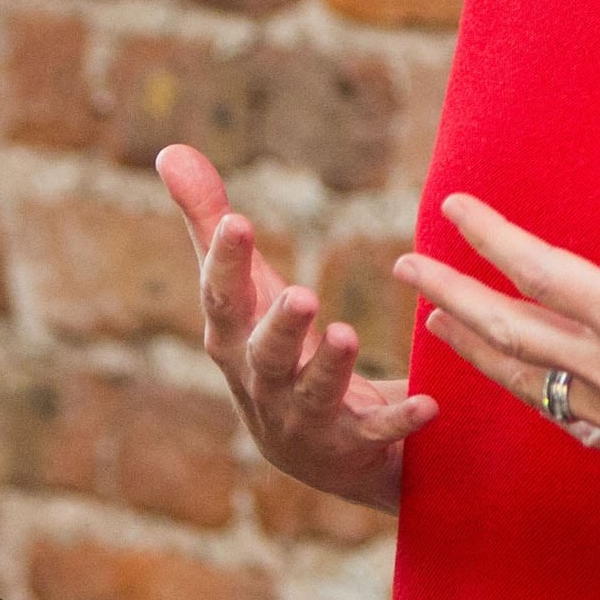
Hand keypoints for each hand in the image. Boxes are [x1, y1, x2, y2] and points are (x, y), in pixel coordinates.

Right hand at [158, 144, 435, 512]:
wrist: (312, 449)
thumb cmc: (269, 345)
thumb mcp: (243, 286)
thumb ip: (210, 221)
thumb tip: (170, 151)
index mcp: (232, 339)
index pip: (222, 299)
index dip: (225, 262)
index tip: (237, 221)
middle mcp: (262, 383)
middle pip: (263, 355)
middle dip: (279, 327)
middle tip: (302, 296)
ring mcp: (305, 418)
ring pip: (314, 394)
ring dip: (331, 369)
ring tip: (347, 335)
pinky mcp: (353, 444)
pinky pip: (376, 434)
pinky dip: (400, 421)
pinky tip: (430, 402)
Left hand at [396, 140, 599, 506]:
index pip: (542, 273)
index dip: (492, 238)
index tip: (453, 208)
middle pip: (509, 328)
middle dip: (451, 293)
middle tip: (405, 267)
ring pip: (521, 376)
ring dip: (473, 346)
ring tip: (436, 324)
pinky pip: (554, 416)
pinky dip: (522, 393)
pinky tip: (517, 388)